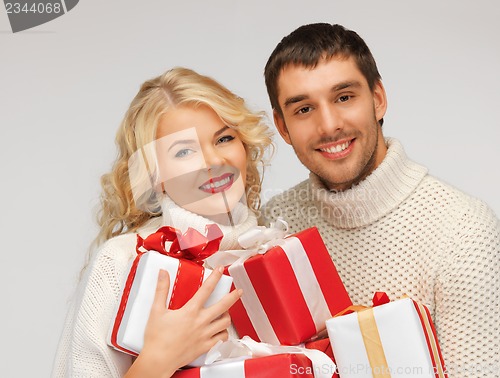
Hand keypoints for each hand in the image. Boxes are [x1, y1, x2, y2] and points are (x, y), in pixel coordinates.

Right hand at [125, 266, 241, 377]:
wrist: (158, 361)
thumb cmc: (157, 339)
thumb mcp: (156, 310)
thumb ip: (161, 290)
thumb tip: (163, 274)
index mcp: (190, 312)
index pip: (206, 290)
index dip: (215, 277)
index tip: (220, 270)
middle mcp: (201, 322)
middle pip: (223, 306)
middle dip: (233, 296)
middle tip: (238, 291)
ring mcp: (205, 335)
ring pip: (225, 323)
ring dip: (228, 315)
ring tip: (227, 311)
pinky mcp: (205, 347)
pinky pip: (221, 339)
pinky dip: (223, 333)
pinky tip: (221, 330)